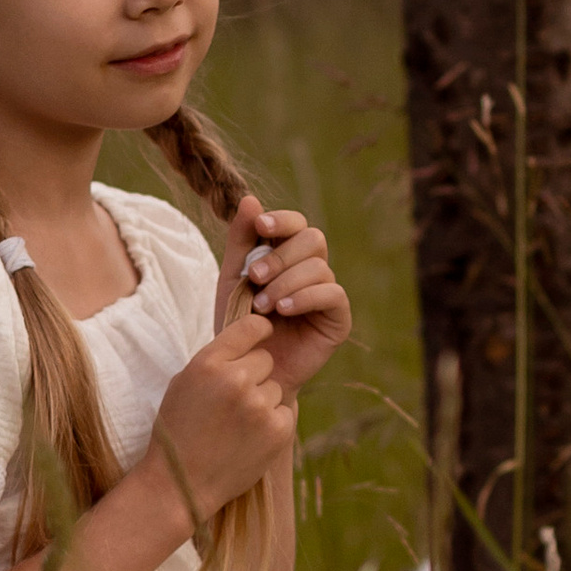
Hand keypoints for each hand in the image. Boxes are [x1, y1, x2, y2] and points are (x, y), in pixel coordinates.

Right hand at [148, 312, 295, 523]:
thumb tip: (250, 336)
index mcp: (208, 363)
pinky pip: (285, 412)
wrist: (181, 484)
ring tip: (236, 425)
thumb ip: (216, 359)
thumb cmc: (179, 431)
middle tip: (234, 401)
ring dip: (263, 401)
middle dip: (255, 375)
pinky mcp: (278, 430)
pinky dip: (272, 424)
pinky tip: (249, 439)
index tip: (262, 338)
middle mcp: (235, 380)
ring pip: (276, 387)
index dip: (260, 330)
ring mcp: (258, 406)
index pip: (252, 326)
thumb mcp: (185, 382)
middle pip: (266, 359)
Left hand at [220, 199, 350, 400]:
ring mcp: (327, 294)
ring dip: (286, 282)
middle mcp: (312, 270)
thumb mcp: (232, 279)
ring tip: (261, 305)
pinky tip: (283, 311)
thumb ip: (241, 241)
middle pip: (313, 239)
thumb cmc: (238, 326)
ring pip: (319, 268)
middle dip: (281, 255)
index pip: (296, 223)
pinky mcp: (338, 319)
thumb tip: (251, 198)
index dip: (282, 220)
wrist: (246, 372)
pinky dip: (305, 297)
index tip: (260, 227)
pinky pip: (332, 295)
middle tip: (254, 276)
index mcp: (288, 256)